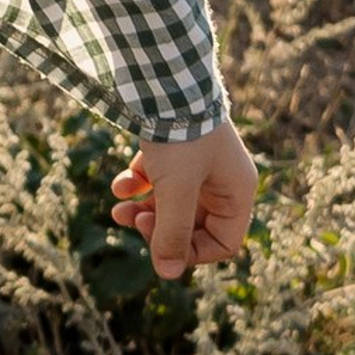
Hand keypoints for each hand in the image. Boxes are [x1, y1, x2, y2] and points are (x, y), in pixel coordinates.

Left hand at [112, 121, 256, 280]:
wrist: (164, 80)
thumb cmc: (180, 136)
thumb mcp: (176, 189)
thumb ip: (171, 232)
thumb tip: (166, 274)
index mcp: (236, 193)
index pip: (222, 243)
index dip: (189, 252)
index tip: (159, 242)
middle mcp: (221, 181)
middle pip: (192, 225)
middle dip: (159, 228)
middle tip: (133, 222)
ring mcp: (197, 165)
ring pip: (171, 203)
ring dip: (143, 210)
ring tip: (118, 211)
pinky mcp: (174, 149)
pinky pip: (157, 179)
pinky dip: (138, 184)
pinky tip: (119, 185)